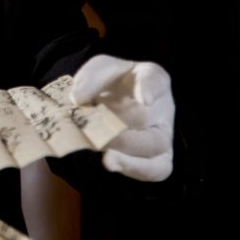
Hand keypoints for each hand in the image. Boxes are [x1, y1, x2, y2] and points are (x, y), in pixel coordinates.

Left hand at [70, 55, 174, 181]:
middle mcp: (161, 106)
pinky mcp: (157, 157)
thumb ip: (90, 79)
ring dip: (128, 151)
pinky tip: (111, 162)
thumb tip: (78, 99)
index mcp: (149, 77)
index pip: (154, 80)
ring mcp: (161, 133)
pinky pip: (155, 168)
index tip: (143, 99)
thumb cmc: (108, 82)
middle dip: (119, 125)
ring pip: (156, 147)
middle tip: (94, 129)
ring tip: (106, 156)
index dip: (149, 89)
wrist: (109, 100)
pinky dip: (133, 167)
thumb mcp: (97, 71)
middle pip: (146, 117)